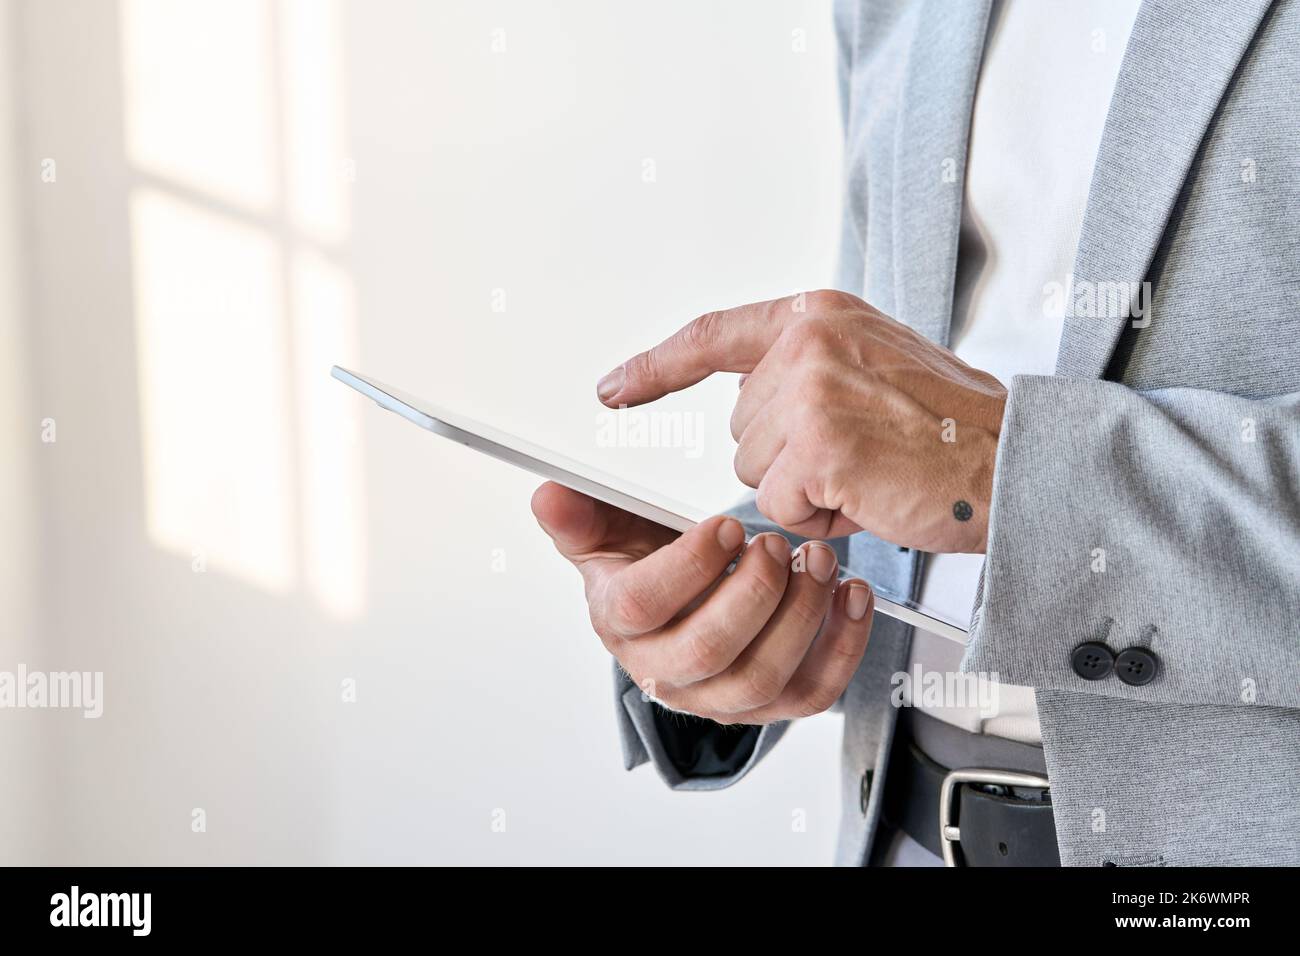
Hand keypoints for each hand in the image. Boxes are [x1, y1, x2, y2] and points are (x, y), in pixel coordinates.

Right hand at [531, 481, 873, 724]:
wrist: (683, 605)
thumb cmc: (650, 567)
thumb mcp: (609, 532)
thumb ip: (581, 514)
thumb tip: (548, 494)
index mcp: (622, 625)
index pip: (642, 609)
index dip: (686, 568)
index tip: (724, 526)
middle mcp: (667, 671)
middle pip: (710, 651)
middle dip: (754, 593)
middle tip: (777, 544)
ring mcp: (720, 697)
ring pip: (764, 676)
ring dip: (801, 615)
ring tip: (818, 561)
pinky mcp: (771, 704)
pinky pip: (813, 692)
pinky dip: (843, 645)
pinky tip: (851, 596)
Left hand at [595, 291, 1006, 552]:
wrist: (1017, 461)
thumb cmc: (957, 428)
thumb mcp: (877, 365)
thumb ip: (812, 370)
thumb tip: (755, 407)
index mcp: (820, 316)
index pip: (714, 335)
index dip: (657, 366)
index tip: (614, 387)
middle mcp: (810, 342)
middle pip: (741, 429)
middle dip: (790, 459)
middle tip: (863, 454)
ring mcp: (812, 389)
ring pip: (756, 472)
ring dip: (806, 490)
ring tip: (872, 473)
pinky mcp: (819, 443)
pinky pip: (781, 504)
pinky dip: (820, 516)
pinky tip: (870, 495)